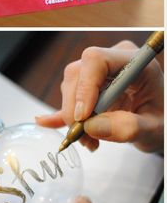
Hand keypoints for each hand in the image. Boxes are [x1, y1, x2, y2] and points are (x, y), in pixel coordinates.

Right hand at [37, 41, 163, 153]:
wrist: (159, 124)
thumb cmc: (161, 121)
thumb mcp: (153, 129)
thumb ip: (128, 127)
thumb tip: (92, 126)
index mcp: (134, 62)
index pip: (97, 60)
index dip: (84, 86)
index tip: (83, 118)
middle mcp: (114, 61)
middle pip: (78, 74)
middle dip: (75, 109)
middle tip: (86, 139)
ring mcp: (100, 73)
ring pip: (70, 86)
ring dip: (73, 118)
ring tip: (90, 142)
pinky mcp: (90, 88)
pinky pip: (69, 97)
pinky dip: (60, 114)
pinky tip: (46, 122)